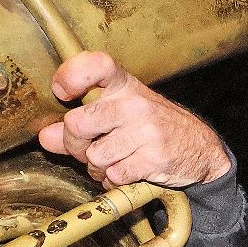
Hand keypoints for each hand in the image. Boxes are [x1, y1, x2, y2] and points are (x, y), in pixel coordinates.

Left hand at [38, 51, 231, 188]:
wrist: (201, 149)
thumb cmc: (154, 127)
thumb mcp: (120, 115)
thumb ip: (81, 125)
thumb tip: (46, 137)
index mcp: (124, 85)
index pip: (94, 65)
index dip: (70, 77)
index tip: (63, 93)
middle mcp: (134, 103)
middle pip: (77, 124)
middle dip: (75, 146)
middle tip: (88, 149)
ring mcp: (146, 131)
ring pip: (94, 157)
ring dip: (98, 168)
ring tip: (113, 162)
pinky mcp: (154, 158)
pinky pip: (114, 176)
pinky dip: (115, 181)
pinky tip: (126, 172)